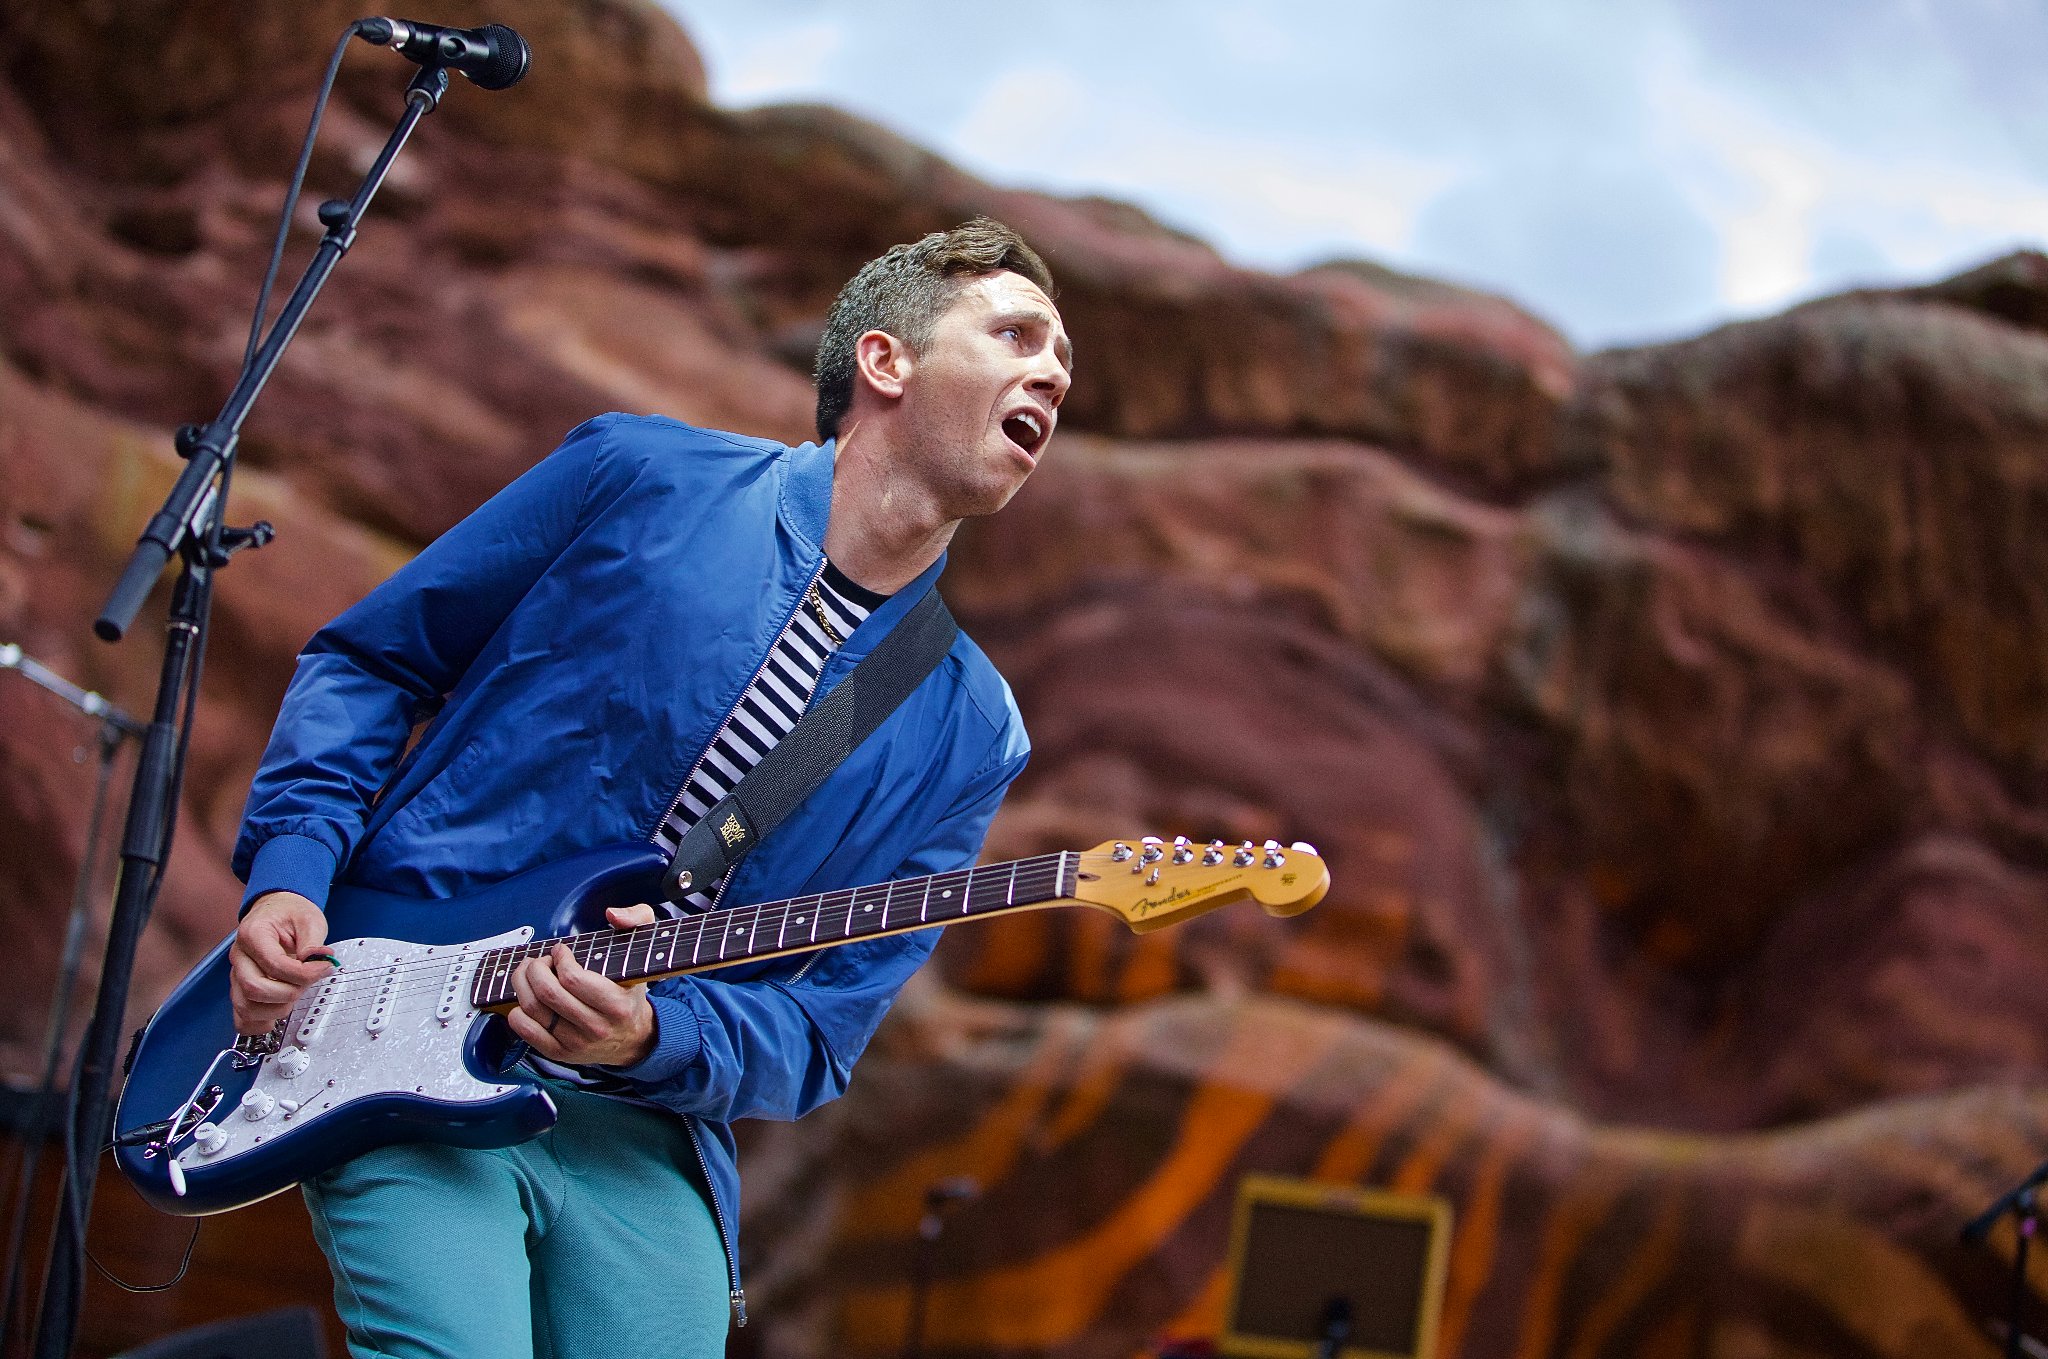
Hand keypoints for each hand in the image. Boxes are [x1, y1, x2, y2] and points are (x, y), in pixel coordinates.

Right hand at [230, 891, 333, 1035]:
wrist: (277, 910)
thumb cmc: (289, 914)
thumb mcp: (309, 919)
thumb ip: (313, 942)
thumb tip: (319, 961)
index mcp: (253, 934)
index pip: (274, 965)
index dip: (302, 973)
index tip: (323, 969)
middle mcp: (240, 956)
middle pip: (254, 989)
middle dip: (289, 992)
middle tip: (308, 983)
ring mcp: (237, 975)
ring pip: (245, 1007)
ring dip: (276, 1009)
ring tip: (295, 994)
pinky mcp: (241, 989)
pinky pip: (240, 1017)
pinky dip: (258, 1023)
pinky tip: (277, 1017)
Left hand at [508, 904, 658, 1067]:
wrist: (633, 1038)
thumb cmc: (631, 993)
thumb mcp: (643, 952)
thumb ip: (637, 920)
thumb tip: (613, 914)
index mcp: (616, 1005)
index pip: (573, 979)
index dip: (559, 959)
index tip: (560, 951)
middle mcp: (595, 1027)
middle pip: (548, 993)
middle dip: (535, 968)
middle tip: (539, 961)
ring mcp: (575, 1043)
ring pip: (533, 1009)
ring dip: (522, 984)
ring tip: (529, 974)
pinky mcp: (559, 1053)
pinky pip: (526, 1031)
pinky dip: (517, 1011)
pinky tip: (526, 999)